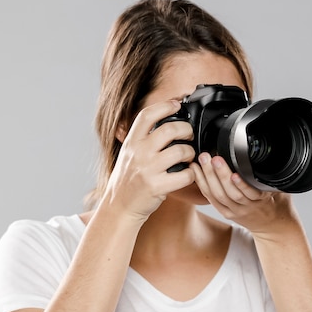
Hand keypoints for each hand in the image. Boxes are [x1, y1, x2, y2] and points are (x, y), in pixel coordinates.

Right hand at [103, 100, 195, 220]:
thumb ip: (142, 139)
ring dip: (191, 152)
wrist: (119, 206)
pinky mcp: (157, 187)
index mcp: (131, 142)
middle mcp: (138, 153)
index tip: (176, 104)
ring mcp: (148, 170)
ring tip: (189, 156)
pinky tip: (189, 173)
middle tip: (189, 135)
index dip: (165, 106)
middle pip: (170, 129)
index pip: (147, 115)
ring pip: (180, 151)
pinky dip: (192, 173)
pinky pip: (185, 175)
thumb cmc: (128, 180)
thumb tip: (164, 121)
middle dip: (186, 130)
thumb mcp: (128, 154)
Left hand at [190, 153, 298, 234]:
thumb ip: (269, 176)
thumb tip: (264, 157)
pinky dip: (203, 184)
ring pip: (219, 196)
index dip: (241, 184)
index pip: (251, 192)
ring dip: (208, 177)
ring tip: (202, 161)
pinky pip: (212, 199)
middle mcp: (247, 207)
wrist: (272, 225)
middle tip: (211, 158)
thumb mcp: (279, 188)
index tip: (234, 172)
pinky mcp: (226, 213)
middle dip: (219, 174)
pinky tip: (196, 172)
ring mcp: (235, 211)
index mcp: (262, 200)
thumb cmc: (275, 203)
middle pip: (230, 193)